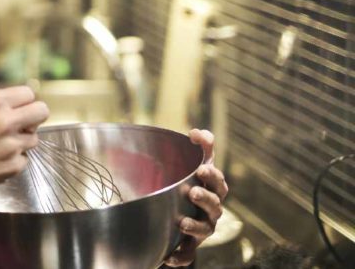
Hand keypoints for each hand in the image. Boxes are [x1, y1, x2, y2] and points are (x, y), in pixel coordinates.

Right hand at [0, 85, 48, 196]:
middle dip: (34, 116)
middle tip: (23, 123)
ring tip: (4, 144)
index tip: (20, 107)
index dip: (24, 100)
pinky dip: (14, 159)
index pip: (28, 93)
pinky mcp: (13, 166)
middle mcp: (6, 121)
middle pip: (42, 111)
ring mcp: (12, 145)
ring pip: (34, 138)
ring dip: (22, 140)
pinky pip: (23, 159)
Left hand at [164, 128, 229, 266]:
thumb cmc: (191, 184)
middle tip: (193, 191)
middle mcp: (210, 210)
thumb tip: (198, 131)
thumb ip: (201, 146)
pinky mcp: (189, 245)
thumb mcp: (194, 163)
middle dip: (206, 198)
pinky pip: (187, 254)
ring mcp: (202, 227)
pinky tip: (170, 257)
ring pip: (204, 229)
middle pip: (215, 205)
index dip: (213, 174)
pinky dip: (180, 257)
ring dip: (195, 225)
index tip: (202, 167)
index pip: (217, 181)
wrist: (181, 215)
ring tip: (183, 222)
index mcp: (211, 189)